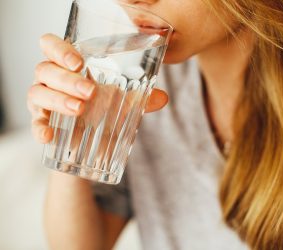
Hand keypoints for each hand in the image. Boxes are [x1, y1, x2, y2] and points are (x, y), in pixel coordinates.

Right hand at [27, 33, 167, 143]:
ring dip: (58, 99)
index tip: (79, 62)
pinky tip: (49, 136)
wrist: (92, 142)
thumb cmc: (104, 111)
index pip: (51, 46)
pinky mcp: (42, 122)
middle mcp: (52, 79)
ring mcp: (43, 100)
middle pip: (46, 69)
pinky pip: (34, 123)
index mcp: (69, 66)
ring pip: (37, 92)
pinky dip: (39, 128)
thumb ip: (140, 98)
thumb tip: (163, 97)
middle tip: (90, 91)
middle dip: (67, 79)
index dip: (60, 49)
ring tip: (80, 109)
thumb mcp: (123, 102)